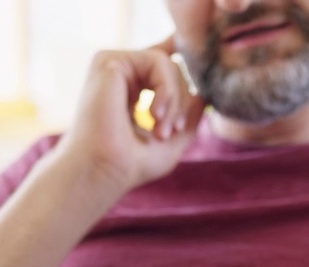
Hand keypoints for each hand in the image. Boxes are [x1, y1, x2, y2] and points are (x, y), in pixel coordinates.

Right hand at [52, 36, 207, 195]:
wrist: (104, 171)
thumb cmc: (130, 166)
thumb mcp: (170, 143)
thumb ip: (188, 119)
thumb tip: (204, 96)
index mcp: (127, 91)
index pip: (155, 65)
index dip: (173, 54)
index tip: (185, 54)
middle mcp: (118, 76)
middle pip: (171, 69)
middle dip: (181, 102)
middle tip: (172, 132)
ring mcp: (112, 66)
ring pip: (167, 63)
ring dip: (175, 100)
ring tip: (163, 130)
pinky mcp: (109, 61)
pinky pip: (157, 60)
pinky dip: (166, 89)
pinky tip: (154, 114)